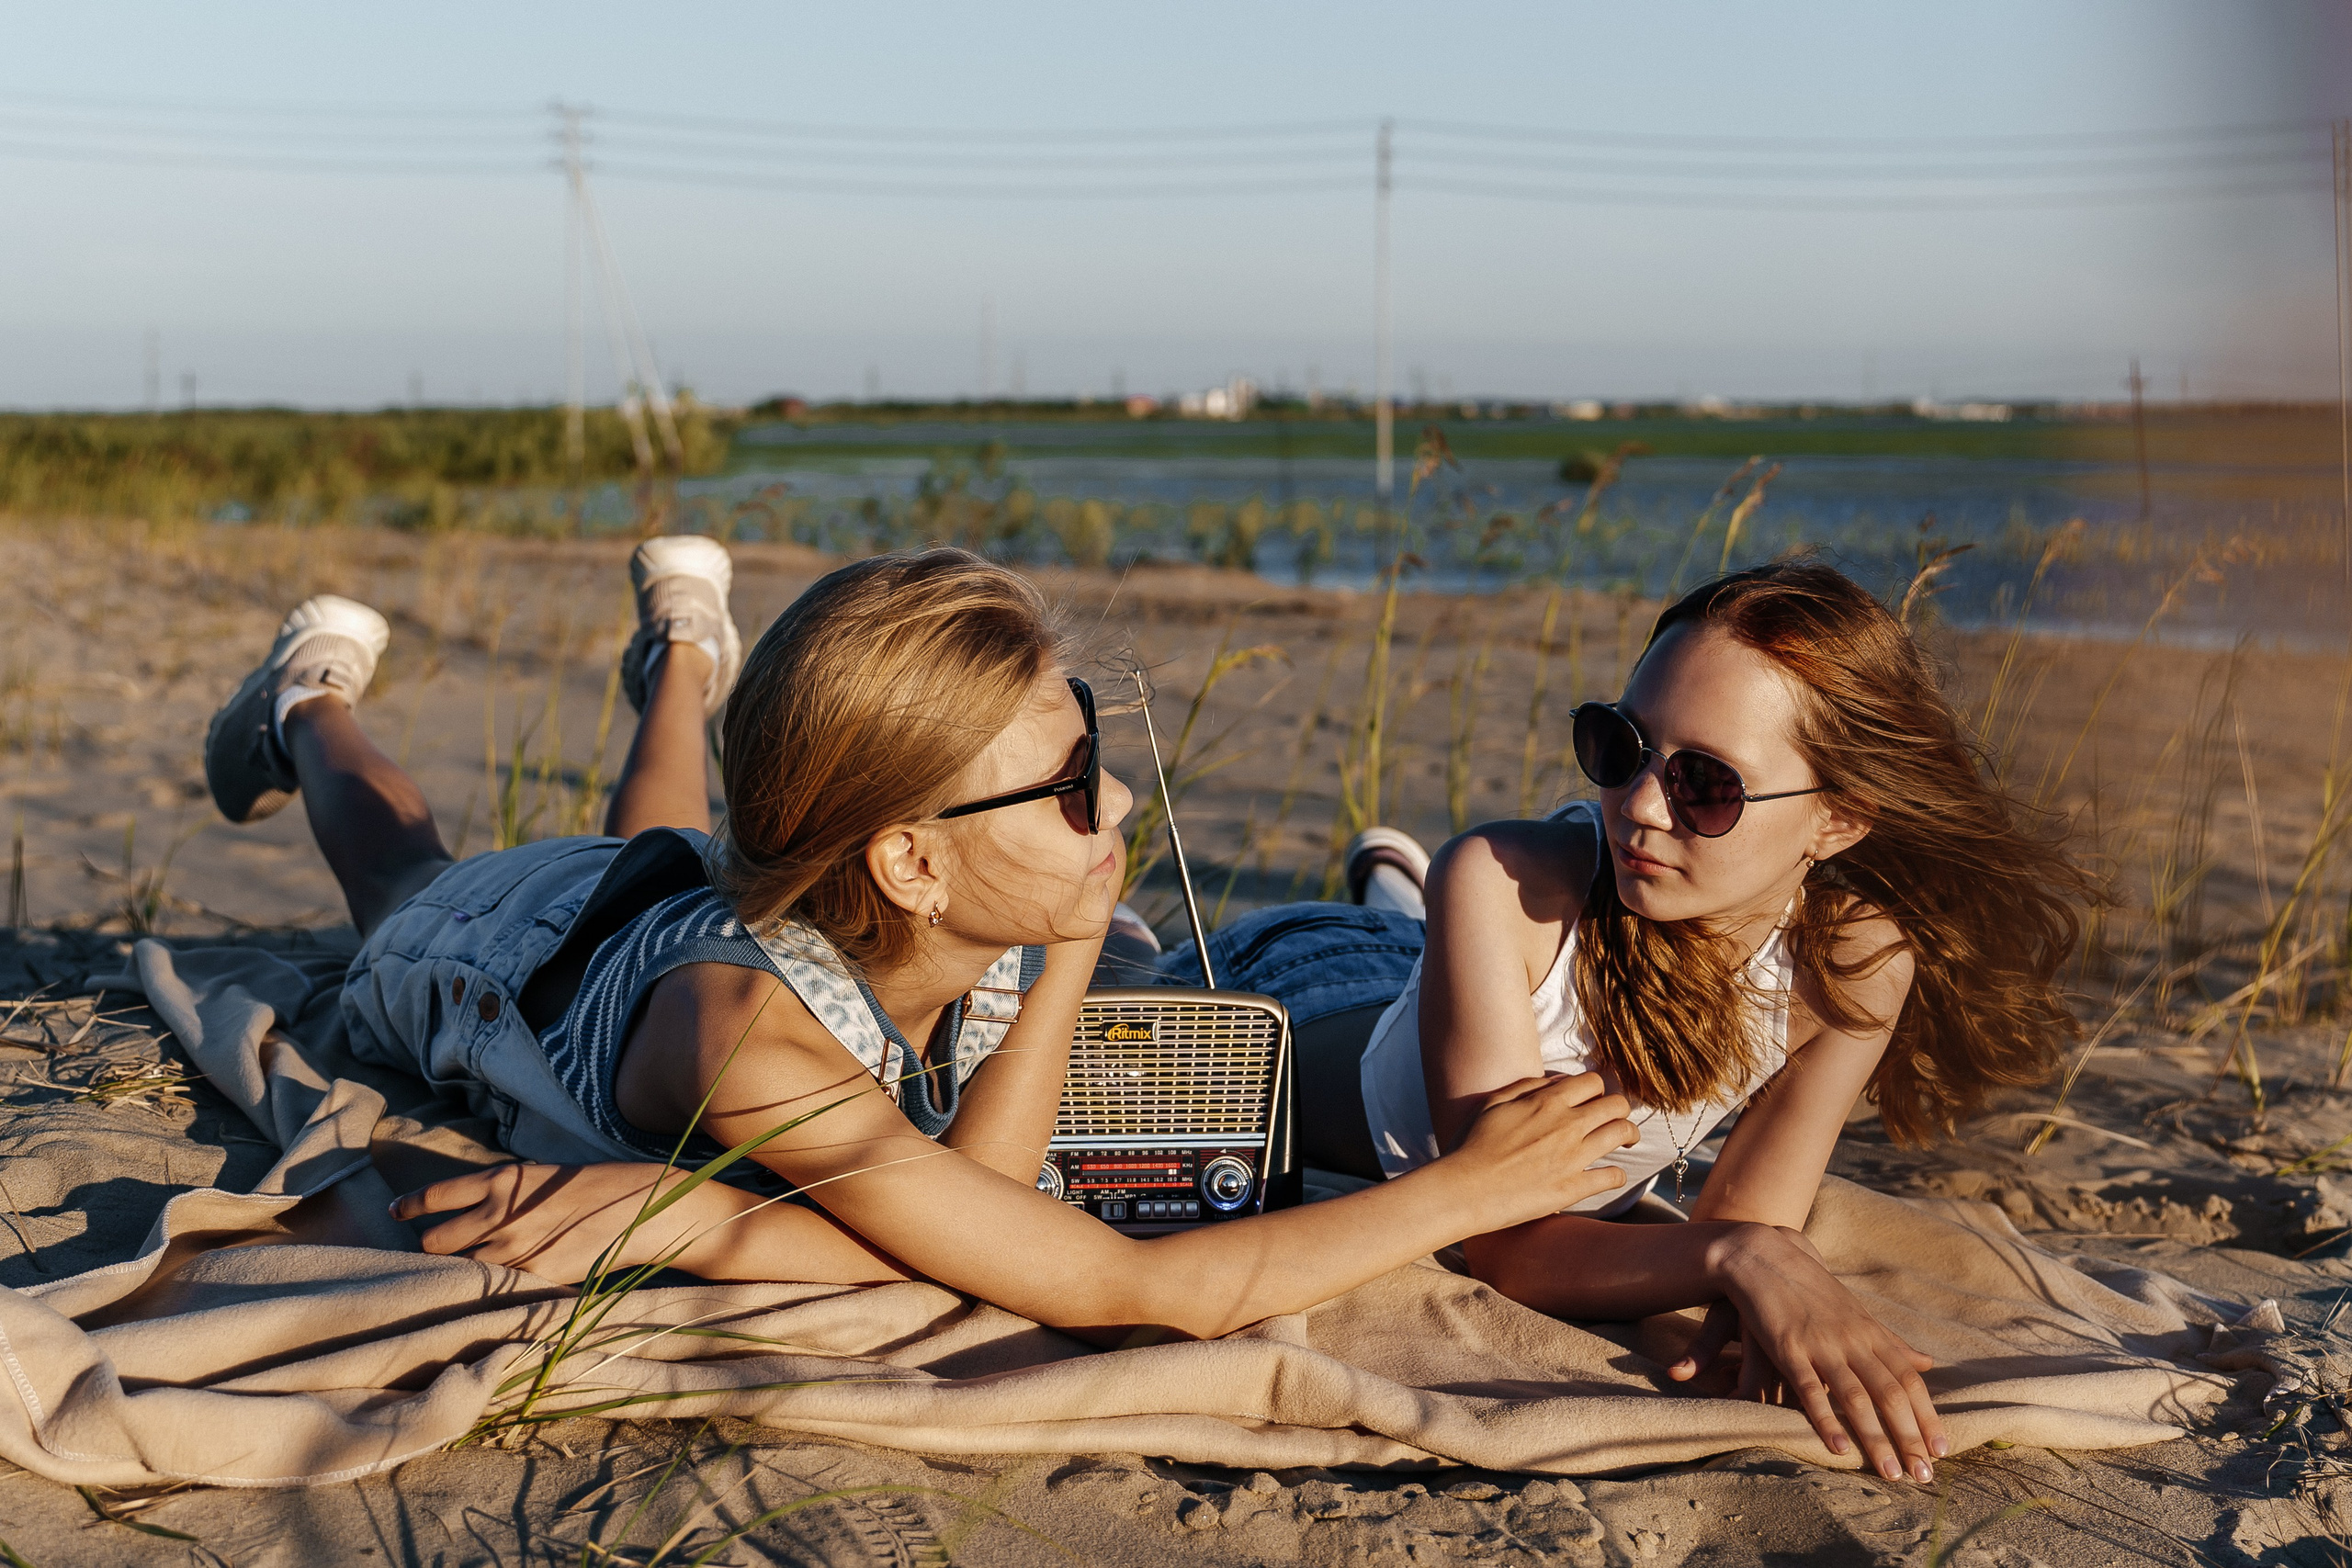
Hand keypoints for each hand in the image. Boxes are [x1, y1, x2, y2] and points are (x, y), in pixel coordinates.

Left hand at [391, 1162, 742, 1283]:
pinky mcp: (531, 1276)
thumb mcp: (537, 1176)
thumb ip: (499, 1193)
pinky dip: (485, 1291)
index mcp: (498, 1182)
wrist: (637, 1207)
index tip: (398, 1213)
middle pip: (433, 1241)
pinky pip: (491, 1289)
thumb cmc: (591, 1186)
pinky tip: (491, 1291)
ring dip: (457, 1273)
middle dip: (434, 1248)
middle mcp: (496, 1215)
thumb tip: (467, 1211)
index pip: (432, 1197)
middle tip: (442, 1251)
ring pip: (457, 1269)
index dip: (409, 1207)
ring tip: (463, 1276)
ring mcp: (512, 1249)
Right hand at [1448, 1072, 1638, 1226]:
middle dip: (1619, 1109)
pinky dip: (1616, 1175)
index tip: (1593, 1100)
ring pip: (1622, 1134)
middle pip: (1616, 1105)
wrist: (1465, 1189)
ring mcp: (1573, 1157)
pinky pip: (1613, 1176)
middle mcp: (1567, 1125)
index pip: (1594, 1082)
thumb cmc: (1471, 1144)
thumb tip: (1557, 1081)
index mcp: (1547, 1102)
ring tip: (1625, 1142)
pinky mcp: (1573, 1188)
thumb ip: (1527, 1086)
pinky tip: (1608, 1175)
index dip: (1597, 1090)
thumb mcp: (1493, 1103)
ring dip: (1628, 1136)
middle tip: (1614, 1119)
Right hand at [1680, 1223, 1944, 1482]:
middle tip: (1923, 1476)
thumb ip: (1891, 1343)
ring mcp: (1821, 1344)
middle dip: (1909, 1437)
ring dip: (1876, 1438)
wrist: (1764, 1256)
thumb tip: (1928, 1364)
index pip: (1909, 1381)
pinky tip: (1839, 1447)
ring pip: (1856, 1396)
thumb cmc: (1813, 1291)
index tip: (1942, 1451)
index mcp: (1871, 1334)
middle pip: (1890, 1393)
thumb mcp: (1857, 1315)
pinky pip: (1810, 1388)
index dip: (1927, 1416)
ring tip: (1890, 1473)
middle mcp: (1853, 1340)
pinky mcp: (1789, 1348)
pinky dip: (1826, 1418)